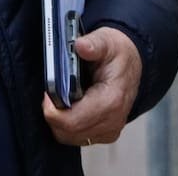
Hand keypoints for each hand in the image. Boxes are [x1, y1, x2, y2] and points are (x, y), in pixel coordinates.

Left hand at [43, 26, 140, 146]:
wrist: (131, 64)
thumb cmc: (118, 54)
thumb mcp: (106, 41)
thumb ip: (93, 44)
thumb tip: (80, 46)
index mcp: (111, 100)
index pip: (73, 121)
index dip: (52, 110)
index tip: (46, 94)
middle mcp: (112, 120)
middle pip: (68, 131)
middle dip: (53, 113)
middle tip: (50, 93)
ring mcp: (109, 130)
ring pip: (69, 137)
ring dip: (58, 119)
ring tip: (59, 97)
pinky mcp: (104, 133)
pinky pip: (76, 137)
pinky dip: (66, 124)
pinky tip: (67, 105)